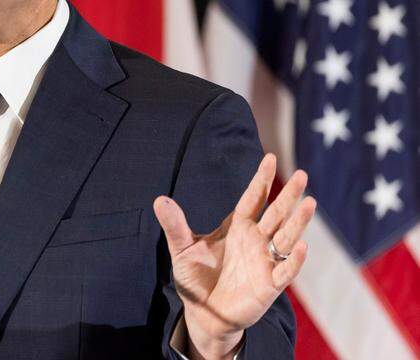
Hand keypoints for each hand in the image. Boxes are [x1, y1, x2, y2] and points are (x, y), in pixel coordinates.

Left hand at [153, 153, 315, 359]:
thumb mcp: (181, 248)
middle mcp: (255, 240)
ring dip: (298, 222)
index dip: (261, 180)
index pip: (253, 198)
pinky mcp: (269, 285)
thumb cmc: (196, 277)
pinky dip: (294, 260)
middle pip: (275, 213)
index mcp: (237, 227)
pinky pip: (286, 270)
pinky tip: (301, 246)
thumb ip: (174, 225)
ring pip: (286, 237)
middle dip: (288, 195)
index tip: (269, 157)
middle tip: (302, 174)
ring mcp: (265, 261)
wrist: (203, 312)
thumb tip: (159, 200)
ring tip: (309, 203)